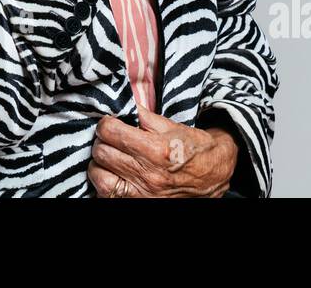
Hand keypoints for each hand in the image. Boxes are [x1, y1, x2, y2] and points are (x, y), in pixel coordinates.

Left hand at [88, 104, 237, 197]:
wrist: (212, 175)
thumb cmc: (193, 149)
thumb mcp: (172, 127)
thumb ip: (144, 116)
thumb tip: (123, 105)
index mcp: (155, 150)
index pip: (111, 132)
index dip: (106, 124)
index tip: (109, 123)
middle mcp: (147, 175)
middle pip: (102, 153)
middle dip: (102, 141)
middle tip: (110, 138)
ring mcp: (142, 194)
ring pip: (98, 175)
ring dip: (99, 164)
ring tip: (109, 157)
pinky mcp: (139, 204)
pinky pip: (106, 195)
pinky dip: (105, 183)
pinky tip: (113, 175)